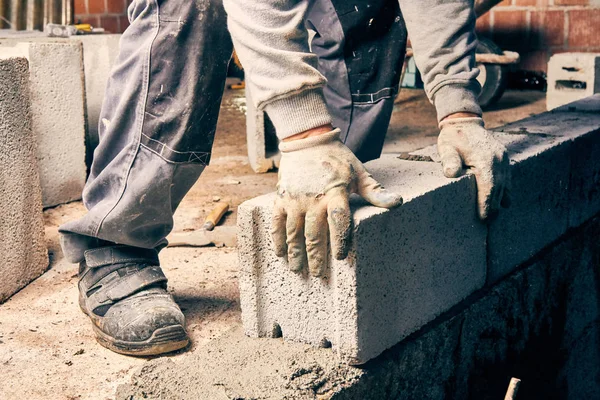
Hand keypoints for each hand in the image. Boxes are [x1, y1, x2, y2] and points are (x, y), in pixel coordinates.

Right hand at [272, 129, 402, 275]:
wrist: (307, 141)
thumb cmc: (338, 159)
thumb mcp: (360, 173)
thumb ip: (375, 192)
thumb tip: (398, 202)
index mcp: (336, 192)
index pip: (339, 220)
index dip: (339, 240)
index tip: (341, 257)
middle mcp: (314, 198)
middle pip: (314, 233)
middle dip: (316, 256)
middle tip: (318, 274)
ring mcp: (295, 199)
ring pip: (294, 231)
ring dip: (296, 252)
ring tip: (298, 269)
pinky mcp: (281, 198)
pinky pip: (277, 222)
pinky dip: (278, 239)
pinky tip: (280, 254)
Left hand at [438, 117, 510, 218]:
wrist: (465, 122)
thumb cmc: (453, 138)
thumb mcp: (446, 148)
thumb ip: (449, 161)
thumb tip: (451, 173)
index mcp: (486, 159)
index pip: (489, 187)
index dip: (486, 204)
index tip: (483, 218)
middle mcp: (498, 160)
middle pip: (499, 189)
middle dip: (493, 206)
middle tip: (487, 222)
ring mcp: (504, 158)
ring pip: (505, 184)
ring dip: (500, 200)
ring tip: (493, 215)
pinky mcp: (504, 158)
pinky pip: (506, 177)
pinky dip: (504, 189)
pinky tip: (500, 201)